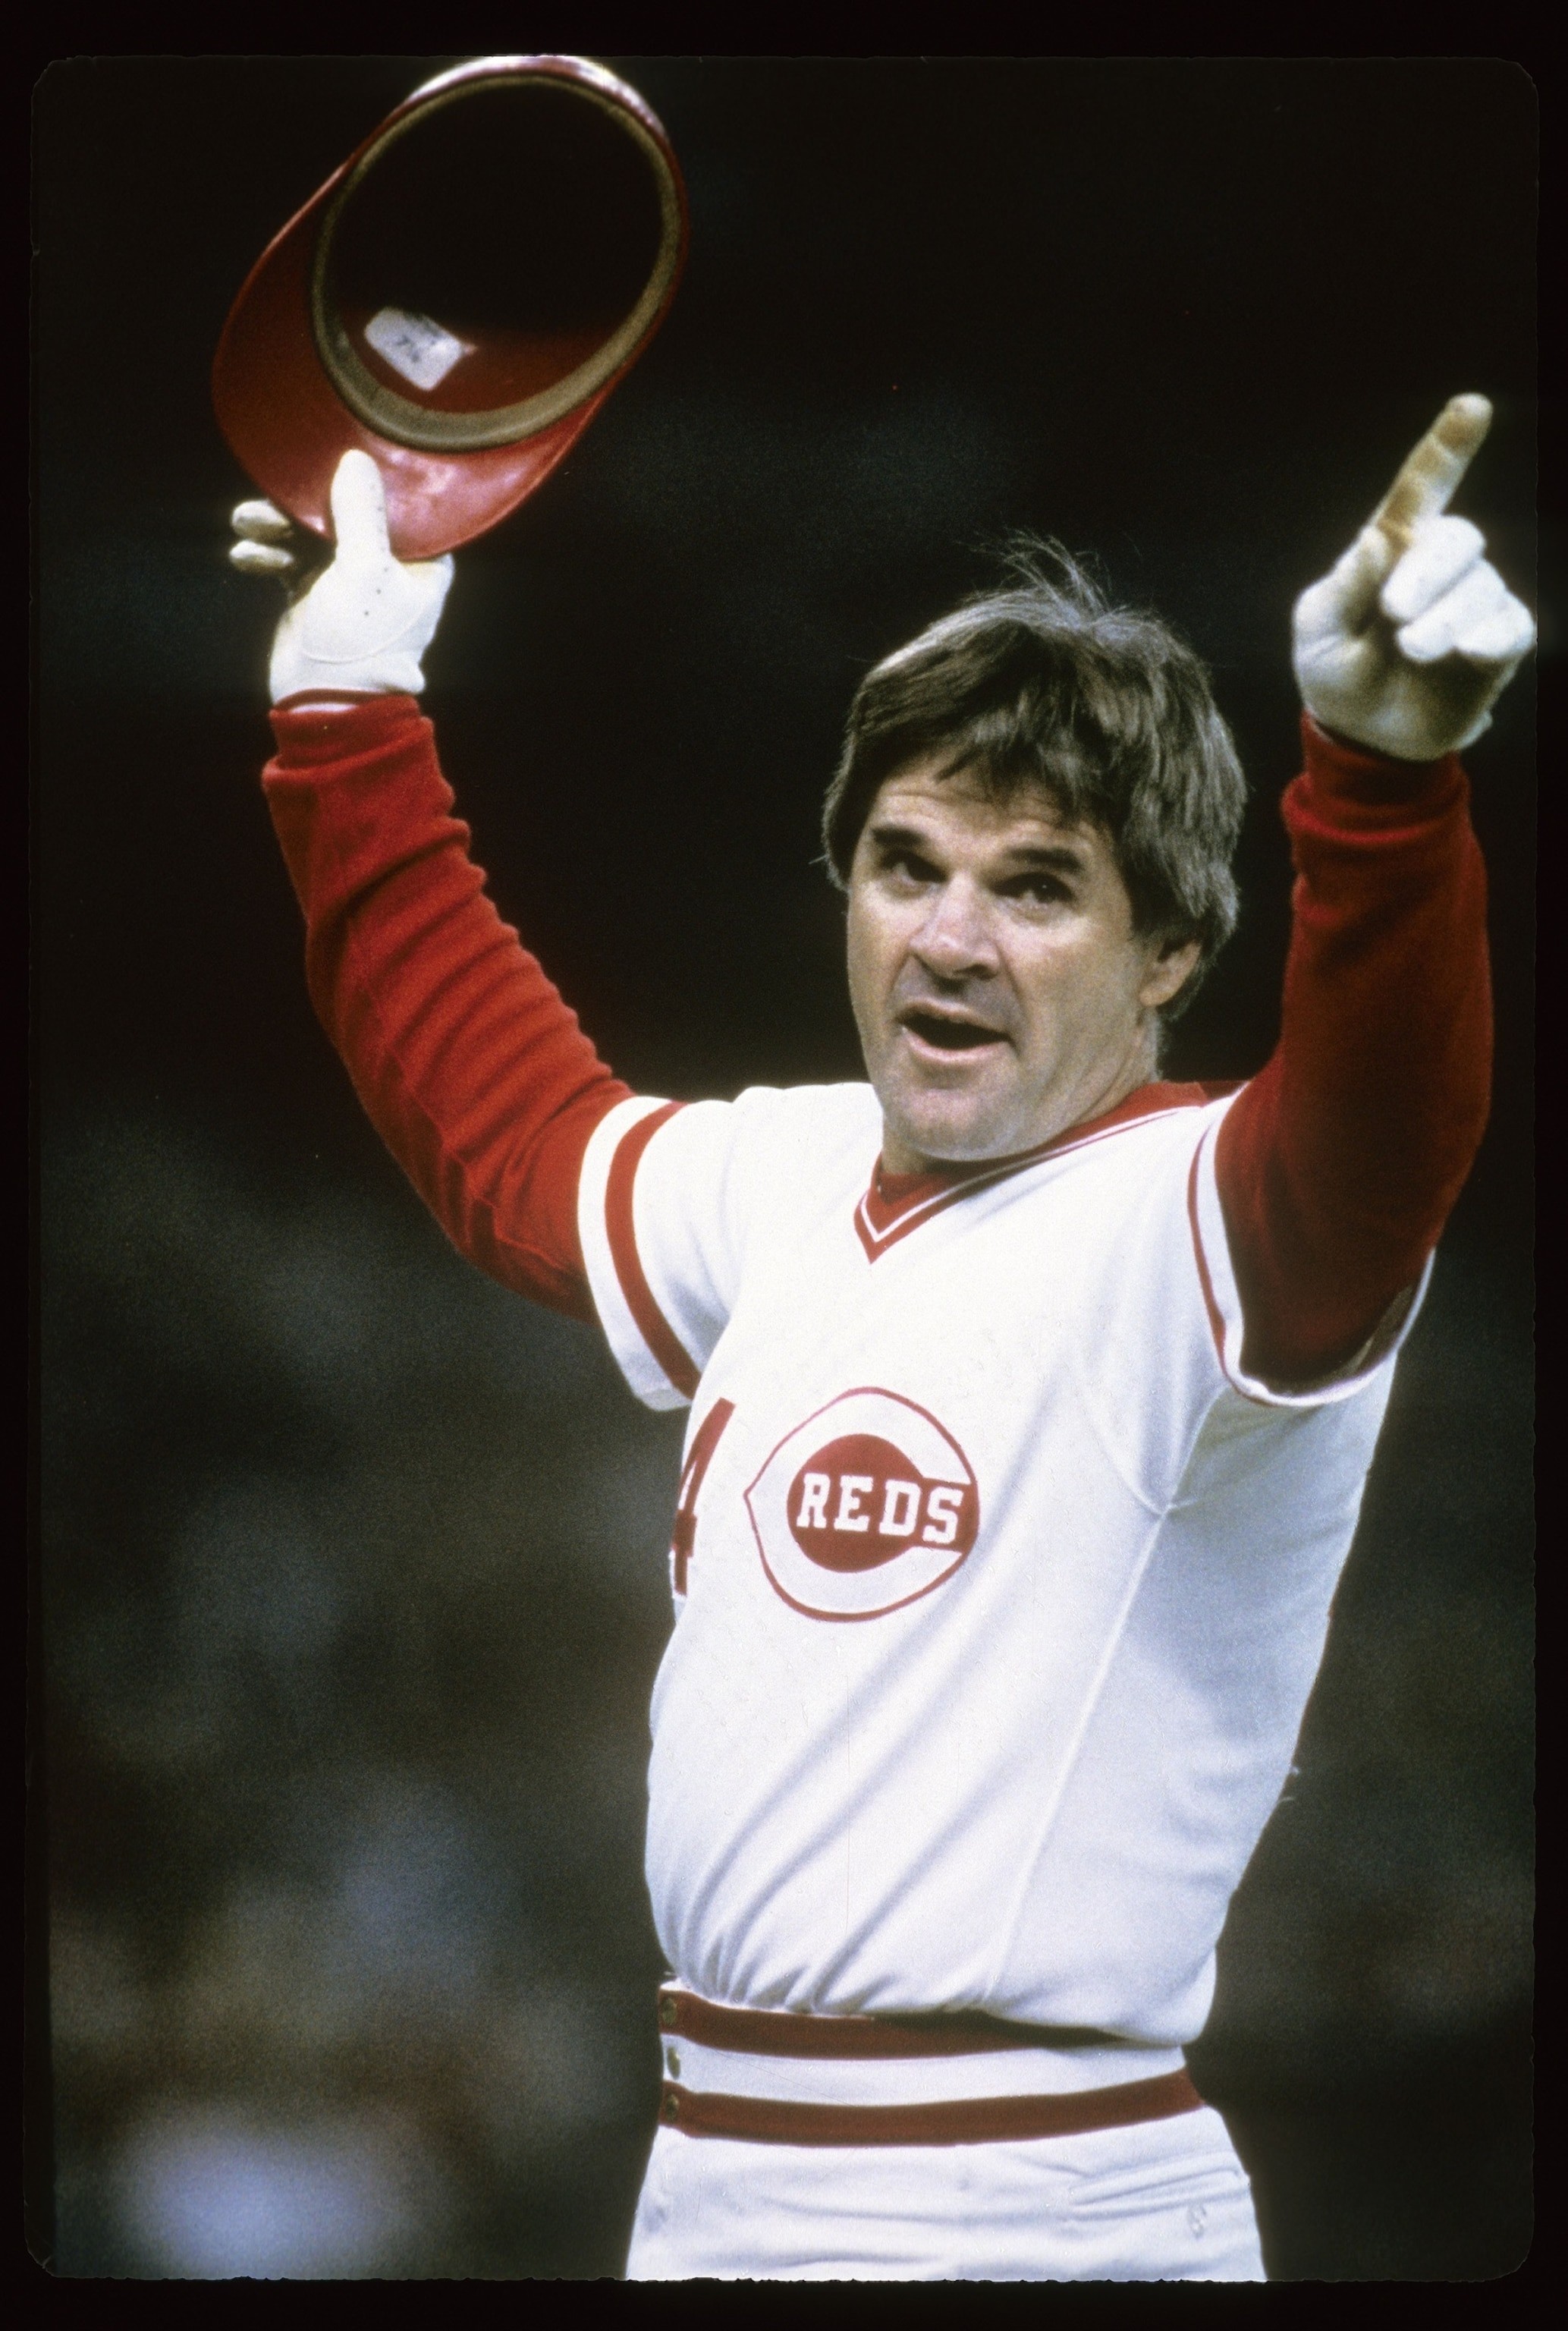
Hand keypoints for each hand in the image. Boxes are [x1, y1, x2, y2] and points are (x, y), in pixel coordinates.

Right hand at [229, 452, 453, 703]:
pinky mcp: (313, 593)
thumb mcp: (365, 569)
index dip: (371, 478)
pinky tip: (245, 555)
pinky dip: (267, 553)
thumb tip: (356, 459)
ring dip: (275, 524)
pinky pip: (287, 558)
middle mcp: (387, 566)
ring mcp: (347, 580)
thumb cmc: (360, 643)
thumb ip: (361, 513)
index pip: (403, 504)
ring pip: (310, 532)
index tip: (338, 455)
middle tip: (273, 497)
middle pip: (346, 511)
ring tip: (247, 523)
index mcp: (422, 562)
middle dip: (305, 503)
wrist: (325, 705)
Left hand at [1291, 395, 1534, 760]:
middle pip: (1458, 538)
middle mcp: (1438, 566)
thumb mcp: (1318, 635)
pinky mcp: (1500, 640)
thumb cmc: (1336, 675)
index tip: (1473, 406)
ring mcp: (1475, 600)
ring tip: (1410, 652)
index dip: (1447, 448)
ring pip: (1480, 587)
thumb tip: (1373, 540)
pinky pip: (1509, 625)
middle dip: (1428, 572)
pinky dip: (1485, 637)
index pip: (1420, 490)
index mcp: (1390, 550)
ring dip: (1443, 619)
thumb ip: (1342, 589)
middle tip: (1395, 614)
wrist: (1365, 738)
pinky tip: (1461, 654)